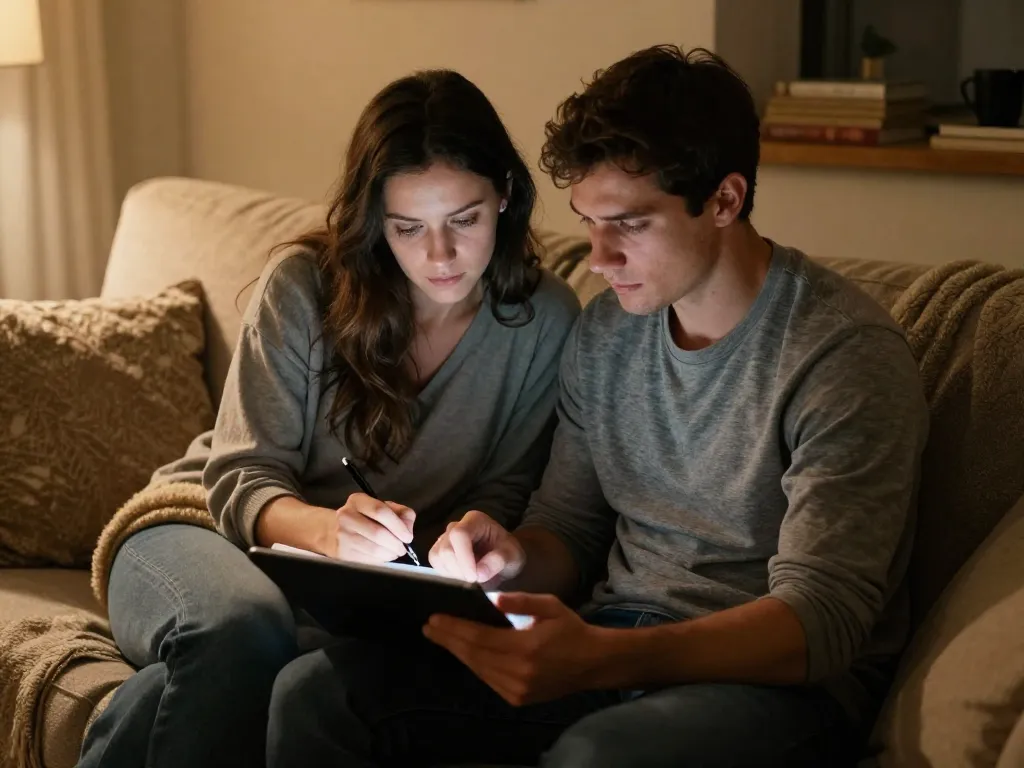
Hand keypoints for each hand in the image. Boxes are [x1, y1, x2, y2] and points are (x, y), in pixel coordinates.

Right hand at [332, 492, 415, 563]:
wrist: (334, 530)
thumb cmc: (366, 518)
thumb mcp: (384, 507)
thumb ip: (402, 513)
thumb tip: (408, 529)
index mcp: (357, 500)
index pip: (380, 511)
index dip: (398, 526)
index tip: (408, 536)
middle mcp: (346, 516)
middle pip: (377, 532)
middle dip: (396, 543)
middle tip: (403, 548)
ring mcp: (342, 535)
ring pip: (373, 549)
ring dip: (389, 554)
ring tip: (395, 553)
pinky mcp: (342, 553)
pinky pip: (367, 560)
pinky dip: (380, 560)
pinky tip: (383, 556)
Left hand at [423, 593, 602, 705]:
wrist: (593, 663)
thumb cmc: (571, 630)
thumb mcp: (550, 606)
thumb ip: (521, 601)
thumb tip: (492, 600)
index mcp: (526, 648)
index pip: (479, 638)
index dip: (454, 629)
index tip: (434, 619)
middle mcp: (519, 673)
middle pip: (473, 655)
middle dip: (448, 640)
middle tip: (428, 627)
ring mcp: (517, 690)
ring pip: (478, 669)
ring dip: (458, 653)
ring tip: (441, 637)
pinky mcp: (518, 699)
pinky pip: (488, 679)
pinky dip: (474, 665)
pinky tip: (464, 652)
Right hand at [428, 510, 524, 583]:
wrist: (502, 557)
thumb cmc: (507, 553)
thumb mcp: (512, 555)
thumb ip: (498, 561)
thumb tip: (480, 573)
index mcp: (475, 520)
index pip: (459, 535)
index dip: (463, 557)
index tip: (474, 577)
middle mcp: (456, 526)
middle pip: (445, 548)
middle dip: (460, 570)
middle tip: (476, 580)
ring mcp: (445, 538)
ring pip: (437, 557)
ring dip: (453, 574)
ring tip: (471, 578)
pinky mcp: (439, 551)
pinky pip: (436, 564)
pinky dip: (447, 575)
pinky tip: (462, 577)